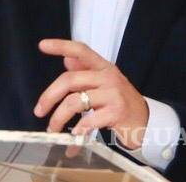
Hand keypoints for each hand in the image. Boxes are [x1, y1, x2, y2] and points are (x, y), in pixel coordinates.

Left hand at [34, 39, 148, 148]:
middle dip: (50, 96)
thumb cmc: (120, 102)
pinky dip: (77, 133)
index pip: (81, 50)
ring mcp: (113, 93)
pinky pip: (88, 120)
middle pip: (71, 79)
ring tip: (53, 130)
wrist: (146, 122)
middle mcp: (108, 76)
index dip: (61, 46)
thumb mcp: (104, 83)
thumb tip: (66, 59)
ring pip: (75, 101)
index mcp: (103, 66)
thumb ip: (86, 72)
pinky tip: (73, 140)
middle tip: (39, 111)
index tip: (42, 45)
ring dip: (59, 118)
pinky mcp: (117, 111)